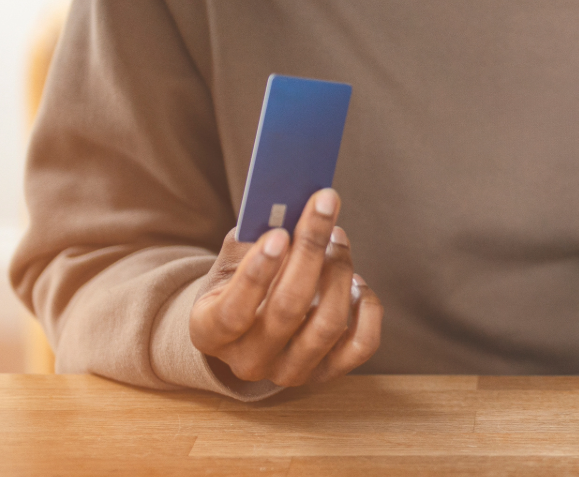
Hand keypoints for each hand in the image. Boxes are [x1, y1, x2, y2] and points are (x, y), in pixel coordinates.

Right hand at [189, 189, 382, 387]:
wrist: (250, 323)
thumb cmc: (238, 282)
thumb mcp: (231, 261)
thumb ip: (252, 237)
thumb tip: (291, 208)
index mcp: (210, 333)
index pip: (234, 311)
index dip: (258, 273)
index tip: (280, 233)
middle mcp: (248, 362)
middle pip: (287, 309)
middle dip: (311, 251)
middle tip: (324, 207)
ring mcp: (289, 372)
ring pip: (327, 324)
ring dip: (339, 271)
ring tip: (338, 238)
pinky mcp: (327, 372)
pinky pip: (362, 344)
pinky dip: (368, 307)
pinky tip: (357, 281)